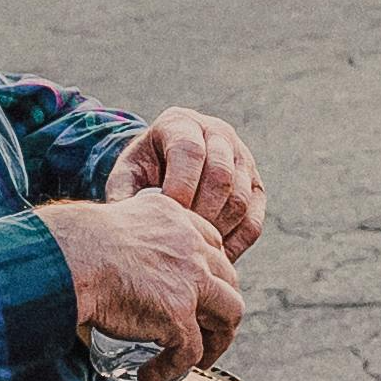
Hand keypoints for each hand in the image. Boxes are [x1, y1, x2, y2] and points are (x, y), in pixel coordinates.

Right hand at [39, 190, 243, 380]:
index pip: (213, 247)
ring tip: (195, 359)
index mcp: (177, 221)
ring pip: (228, 317)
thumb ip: (131, 238)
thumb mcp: (116, 223)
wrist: (67, 258)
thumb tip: (116, 260)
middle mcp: (191, 248)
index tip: (199, 294)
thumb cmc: (74, 244)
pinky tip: (149, 375)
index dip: (210, 274)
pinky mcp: (178, 315)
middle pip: (228, 282)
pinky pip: (189, 352)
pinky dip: (171, 370)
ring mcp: (190, 283)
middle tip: (205, 330)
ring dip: (216, 342)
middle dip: (221, 309)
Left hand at [104, 107, 264, 257]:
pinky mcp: (256, 187)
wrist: (165, 164)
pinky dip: (235, 244)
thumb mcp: (127, 173)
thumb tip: (130, 227)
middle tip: (181, 238)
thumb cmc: (143, 170)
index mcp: (182, 124)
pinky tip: (212, 257)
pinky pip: (253, 221)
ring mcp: (242, 159)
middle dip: (200, 212)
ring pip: (240, 199)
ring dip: (217, 230)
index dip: (180, 186)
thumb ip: (124, 193)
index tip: (167, 215)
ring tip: (192, 250)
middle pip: (221, 175)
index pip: (190, 151)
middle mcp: (218, 134)